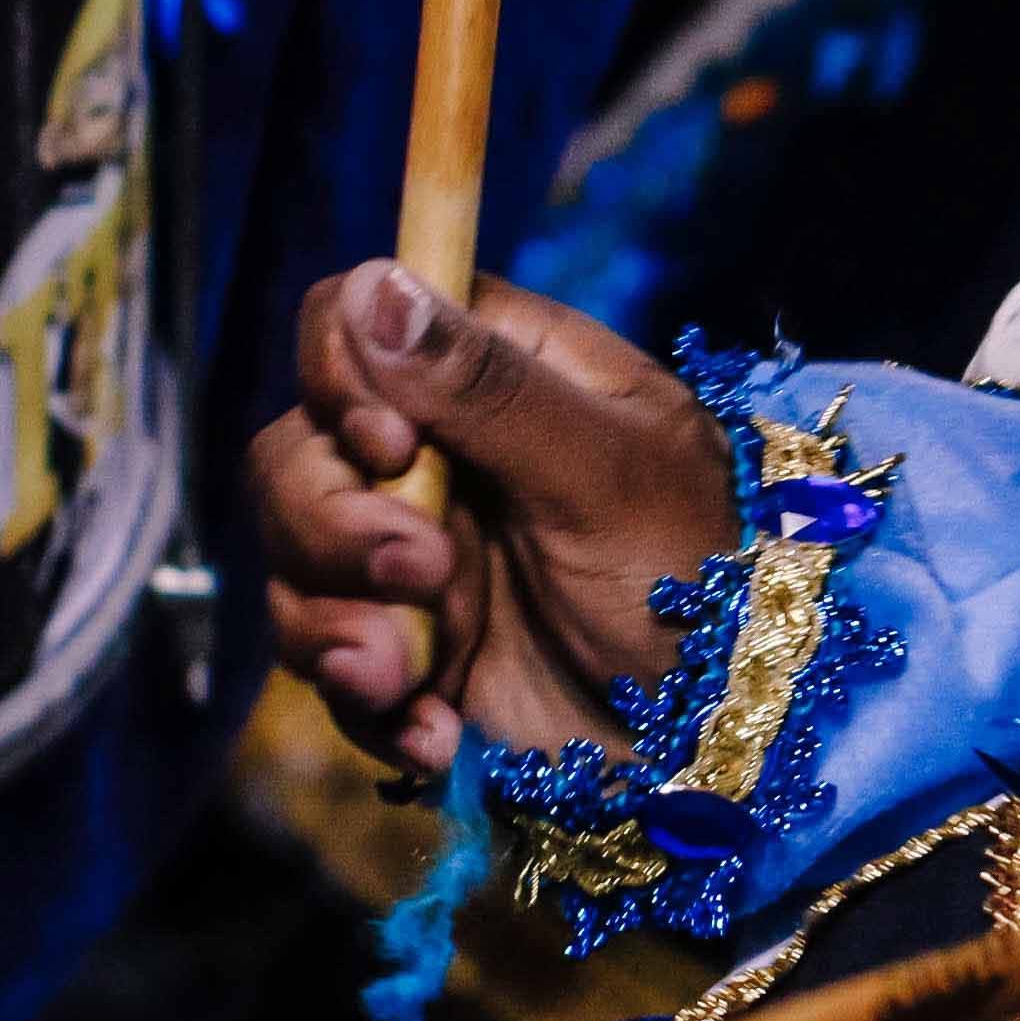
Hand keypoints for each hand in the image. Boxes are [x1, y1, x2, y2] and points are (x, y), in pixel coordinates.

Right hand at [249, 262, 731, 771]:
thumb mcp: (609, 474)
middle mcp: (442, 453)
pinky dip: (366, 701)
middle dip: (333, 523)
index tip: (392, 446)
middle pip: (298, 447)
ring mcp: (413, 551)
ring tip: (406, 674)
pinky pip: (324, 658)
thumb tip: (379, 282)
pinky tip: (436, 734)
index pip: (356, 320)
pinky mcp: (403, 645)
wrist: (727, 738)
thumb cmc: (701, 583)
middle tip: (422, 573)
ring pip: (292, 555)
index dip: (341, 375)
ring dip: (336, 621)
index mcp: (503, 375)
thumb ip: (491, 388)